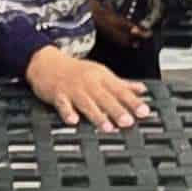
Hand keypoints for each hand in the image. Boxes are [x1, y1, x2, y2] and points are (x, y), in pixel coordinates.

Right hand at [27, 47, 150, 130]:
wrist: (47, 62)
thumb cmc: (76, 71)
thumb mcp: (101, 73)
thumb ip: (122, 84)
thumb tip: (142, 90)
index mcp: (102, 77)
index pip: (121, 90)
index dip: (133, 101)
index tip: (144, 111)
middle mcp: (89, 83)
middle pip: (105, 98)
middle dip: (117, 110)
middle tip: (128, 122)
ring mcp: (73, 89)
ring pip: (87, 103)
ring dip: (97, 115)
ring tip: (107, 128)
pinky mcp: (58, 95)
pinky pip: (63, 104)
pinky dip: (68, 112)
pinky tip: (73, 121)